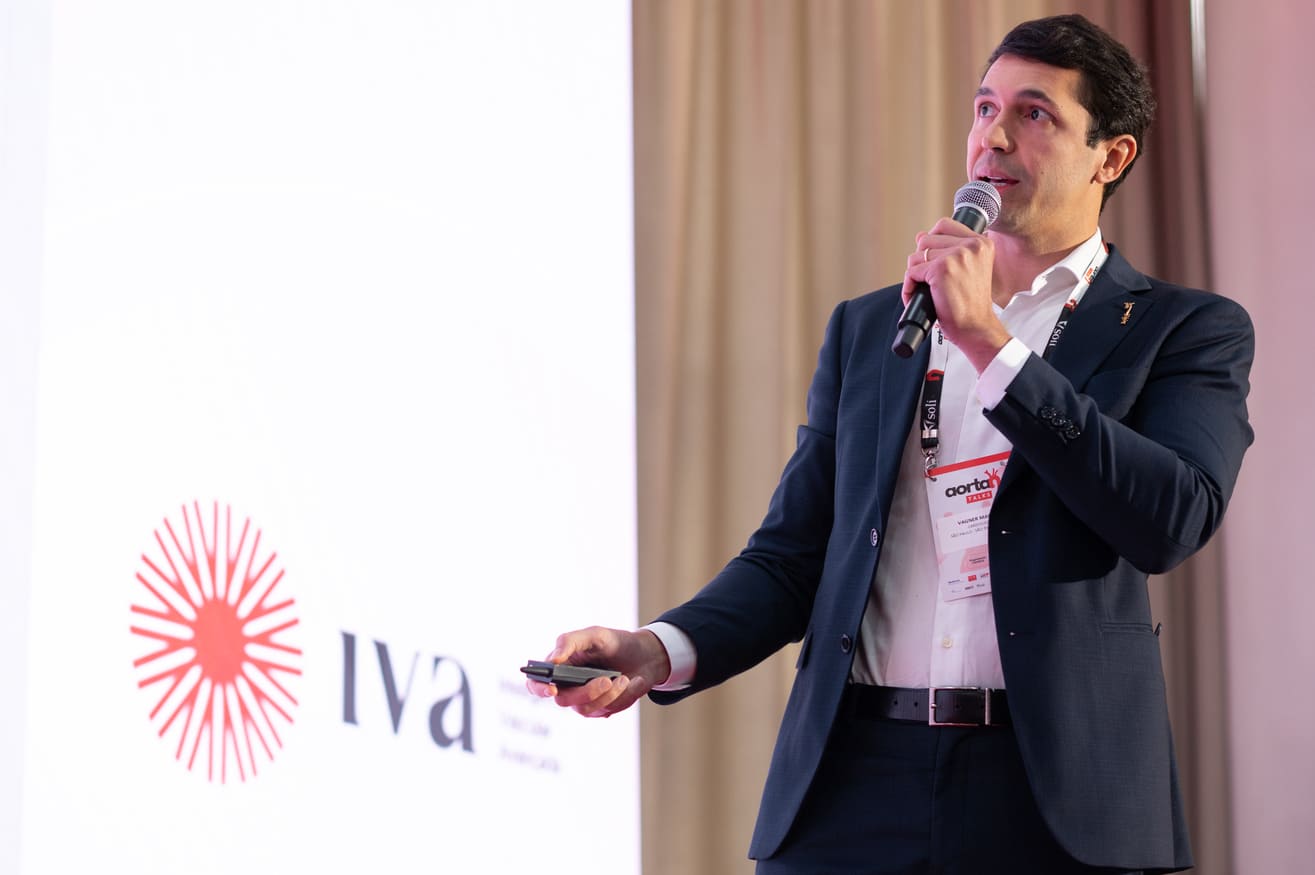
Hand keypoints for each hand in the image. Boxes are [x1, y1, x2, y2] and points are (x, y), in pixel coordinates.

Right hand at [524, 626, 671, 717]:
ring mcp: (584, 700)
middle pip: (564, 700)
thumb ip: (569, 642)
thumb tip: (552, 660)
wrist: (645, 655)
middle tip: (608, 679)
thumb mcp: (594, 635)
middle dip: (587, 692)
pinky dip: (623, 694)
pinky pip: (607, 709)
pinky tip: (633, 681)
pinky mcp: (601, 709)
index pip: (535, 684)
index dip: (538, 688)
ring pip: (587, 708)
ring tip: (625, 678)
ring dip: (610, 694)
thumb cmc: (614, 642)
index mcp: (559, 666)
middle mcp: (567, 686)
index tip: (552, 689)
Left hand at [901, 217, 1010, 371]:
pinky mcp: (941, 269)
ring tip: (925, 290)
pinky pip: (911, 272)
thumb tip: (920, 235)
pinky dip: (909, 287)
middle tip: (930, 281)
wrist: (976, 328)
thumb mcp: (968, 270)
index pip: (944, 225)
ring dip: (914, 275)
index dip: (933, 242)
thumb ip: (948, 250)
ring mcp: (956, 255)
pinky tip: (918, 297)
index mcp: (981, 242)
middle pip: (926, 240)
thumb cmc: (970, 304)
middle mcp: (971, 245)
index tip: (935, 262)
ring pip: (916, 256)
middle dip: (921, 262)